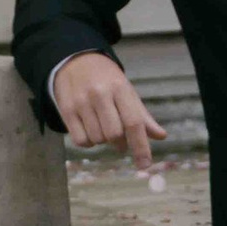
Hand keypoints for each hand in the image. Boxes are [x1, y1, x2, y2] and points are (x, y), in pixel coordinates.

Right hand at [50, 49, 167, 172]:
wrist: (74, 61)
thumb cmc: (106, 79)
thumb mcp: (126, 91)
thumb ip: (142, 115)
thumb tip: (161, 136)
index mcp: (120, 88)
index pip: (133, 122)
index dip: (141, 146)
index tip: (145, 164)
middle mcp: (100, 94)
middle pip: (114, 134)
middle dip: (120, 143)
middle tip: (121, 140)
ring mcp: (81, 102)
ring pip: (97, 139)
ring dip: (103, 141)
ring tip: (102, 127)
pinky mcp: (66, 110)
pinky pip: (80, 141)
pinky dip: (89, 143)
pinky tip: (90, 131)